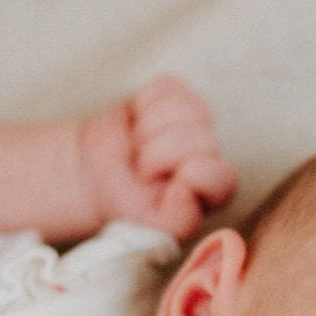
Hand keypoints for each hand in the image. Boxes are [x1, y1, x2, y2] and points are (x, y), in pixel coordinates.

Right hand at [79, 75, 237, 242]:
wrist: (94, 178)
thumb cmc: (127, 205)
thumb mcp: (151, 228)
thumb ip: (179, 220)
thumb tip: (186, 189)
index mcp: (214, 190)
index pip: (221, 176)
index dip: (190, 177)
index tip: (162, 188)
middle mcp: (211, 153)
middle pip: (199, 140)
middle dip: (158, 154)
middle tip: (142, 169)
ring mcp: (195, 120)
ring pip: (184, 109)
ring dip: (149, 129)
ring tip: (139, 147)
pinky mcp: (174, 94)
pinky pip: (165, 87)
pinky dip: (143, 104)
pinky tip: (137, 124)